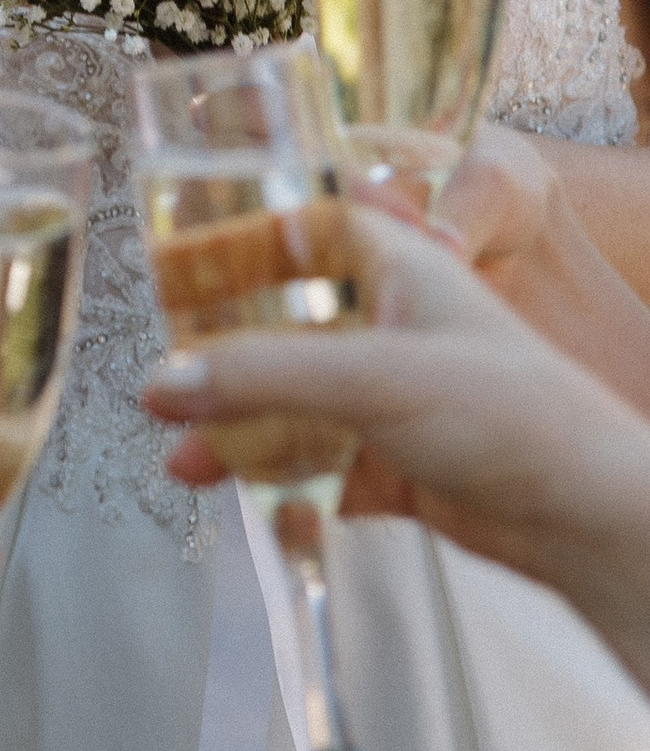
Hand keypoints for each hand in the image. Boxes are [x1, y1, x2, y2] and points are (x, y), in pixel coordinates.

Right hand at [142, 196, 649, 692]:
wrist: (587, 519)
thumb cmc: (518, 417)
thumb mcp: (374, 378)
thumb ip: (262, 378)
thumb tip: (165, 381)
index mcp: (401, 268)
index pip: (303, 231)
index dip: (237, 244)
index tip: (173, 267)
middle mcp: (396, 327)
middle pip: (287, 327)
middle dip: (221, 358)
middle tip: (164, 376)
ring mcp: (398, 400)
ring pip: (296, 406)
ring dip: (239, 432)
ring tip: (187, 461)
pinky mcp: (401, 466)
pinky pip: (321, 470)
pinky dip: (283, 490)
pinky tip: (253, 509)